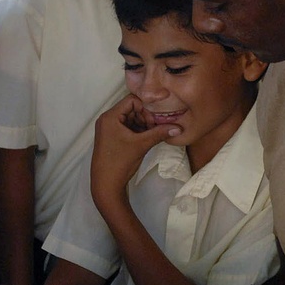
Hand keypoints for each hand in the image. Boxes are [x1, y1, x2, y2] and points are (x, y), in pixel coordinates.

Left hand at [90, 96, 176, 211]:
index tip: (155, 120)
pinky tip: (147, 138)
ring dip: (143, 124)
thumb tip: (178, 128)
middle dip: (146, 117)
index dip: (146, 108)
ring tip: (153, 134)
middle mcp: (107, 119)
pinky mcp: (112, 137)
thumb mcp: (141, 145)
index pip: (132, 100)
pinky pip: (127, 127)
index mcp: (110, 117)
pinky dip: (138, 130)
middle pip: (131, 108)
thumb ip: (159, 133)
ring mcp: (109, 128)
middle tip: (156, 128)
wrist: (106, 184)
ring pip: (131, 118)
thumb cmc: (120, 163)